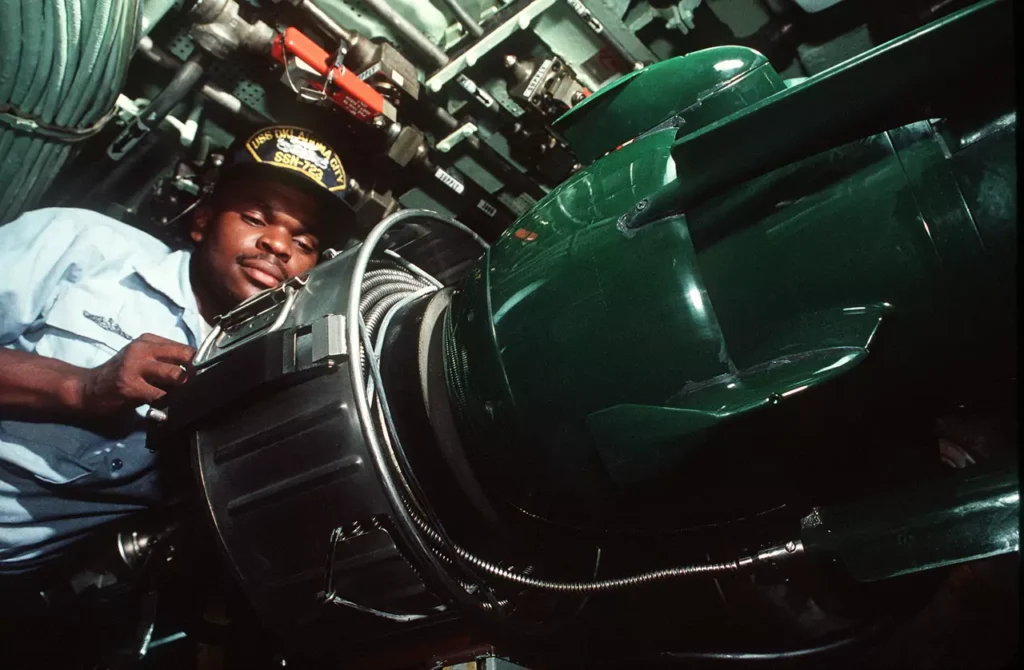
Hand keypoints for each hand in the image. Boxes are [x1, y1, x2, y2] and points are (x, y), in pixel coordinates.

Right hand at [74, 333, 195, 414]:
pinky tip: (158, 405)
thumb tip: (194, 370)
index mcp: (148, 340)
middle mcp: (142, 349)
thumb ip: (163, 359)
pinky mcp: (130, 387)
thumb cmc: (119, 375)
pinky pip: (160, 395)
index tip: (193, 375)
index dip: (194, 364)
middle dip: (191, 375)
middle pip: (185, 358)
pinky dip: (165, 402)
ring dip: (179, 389)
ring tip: (171, 395)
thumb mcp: (141, 358)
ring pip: (175, 375)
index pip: (185, 348)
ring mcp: (135, 367)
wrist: (87, 389)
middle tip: (185, 387)